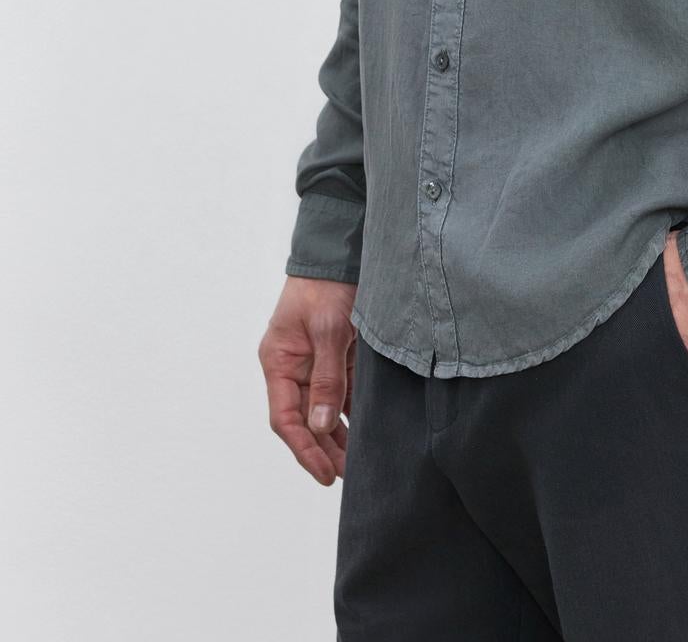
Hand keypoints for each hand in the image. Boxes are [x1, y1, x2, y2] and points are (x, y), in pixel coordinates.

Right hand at [259, 276, 357, 485]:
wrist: (342, 251)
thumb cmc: (326, 285)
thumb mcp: (329, 330)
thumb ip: (327, 378)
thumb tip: (320, 425)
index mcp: (278, 362)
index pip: (285, 418)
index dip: (304, 449)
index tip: (325, 474)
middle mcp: (293, 367)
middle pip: (305, 420)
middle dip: (324, 449)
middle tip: (348, 476)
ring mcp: (315, 363)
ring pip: (325, 410)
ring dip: (340, 435)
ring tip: (359, 463)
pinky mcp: (337, 356)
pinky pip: (342, 392)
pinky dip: (353, 412)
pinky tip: (368, 431)